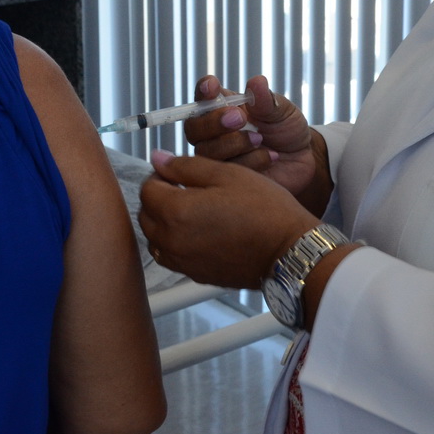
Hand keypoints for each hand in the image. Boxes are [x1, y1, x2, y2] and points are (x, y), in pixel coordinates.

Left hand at [138, 152, 318, 289]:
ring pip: (155, 238)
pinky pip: (171, 256)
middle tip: (186, 189)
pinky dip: (175, 242)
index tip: (179, 173)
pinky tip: (200, 231)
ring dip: (164, 222)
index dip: (161, 175)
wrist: (288, 252)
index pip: (147, 189)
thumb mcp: (226, 174)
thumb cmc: (264, 210)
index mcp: (176, 212)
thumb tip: (158, 159)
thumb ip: (186, 166)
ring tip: (192, 211)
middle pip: (145, 215)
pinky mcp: (195, 275)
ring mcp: (182, 262)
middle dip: (159, 198)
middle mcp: (172, 241)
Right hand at [184, 75, 330, 212]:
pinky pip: (226, 172)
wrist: (302, 159)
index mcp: (223, 108)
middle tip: (239, 118)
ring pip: (207, 152)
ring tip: (260, 139)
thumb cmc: (287, 129)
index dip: (202, 91)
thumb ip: (266, 100)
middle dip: (214, 122)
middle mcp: (214, 132)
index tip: (212, 87)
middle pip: (194, 128)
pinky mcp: (227, 178)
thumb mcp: (282, 111)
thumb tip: (256, 82)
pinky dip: (251, 162)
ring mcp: (219, 157)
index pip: (203, 97)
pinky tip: (269, 157)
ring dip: (234, 143)